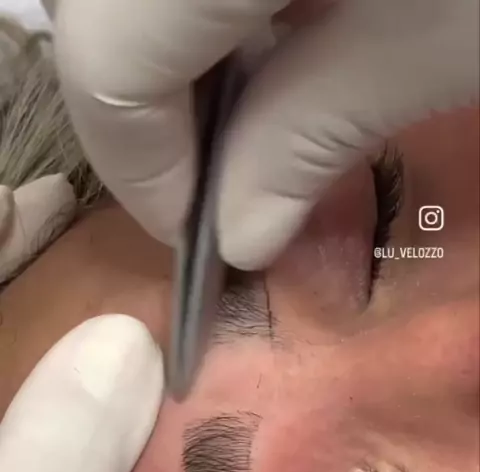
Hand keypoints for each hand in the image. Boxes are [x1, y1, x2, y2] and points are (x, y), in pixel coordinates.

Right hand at [43, 0, 478, 269]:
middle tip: (229, 171)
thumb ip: (316, 128)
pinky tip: (281, 13)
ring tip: (258, 94)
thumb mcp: (446, 27)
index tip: (198, 239)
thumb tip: (242, 232)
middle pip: (104, 6)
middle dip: (156, 109)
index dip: (144, 174)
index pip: (108, 64)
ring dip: (185, 41)